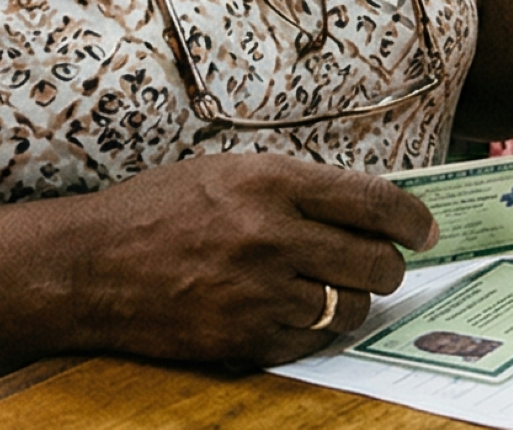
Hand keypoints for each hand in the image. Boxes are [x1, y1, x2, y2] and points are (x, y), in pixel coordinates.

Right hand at [65, 153, 437, 367]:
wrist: (88, 266)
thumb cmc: (157, 210)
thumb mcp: (229, 171)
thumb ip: (296, 187)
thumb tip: (366, 208)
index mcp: (271, 182)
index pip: (372, 201)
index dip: (411, 219)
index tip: (424, 230)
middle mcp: (270, 235)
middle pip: (373, 261)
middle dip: (389, 266)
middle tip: (384, 266)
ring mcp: (256, 291)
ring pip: (349, 306)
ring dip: (354, 301)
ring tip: (337, 290)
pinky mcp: (241, 337)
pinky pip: (311, 341)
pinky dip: (317, 331)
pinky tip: (299, 313)